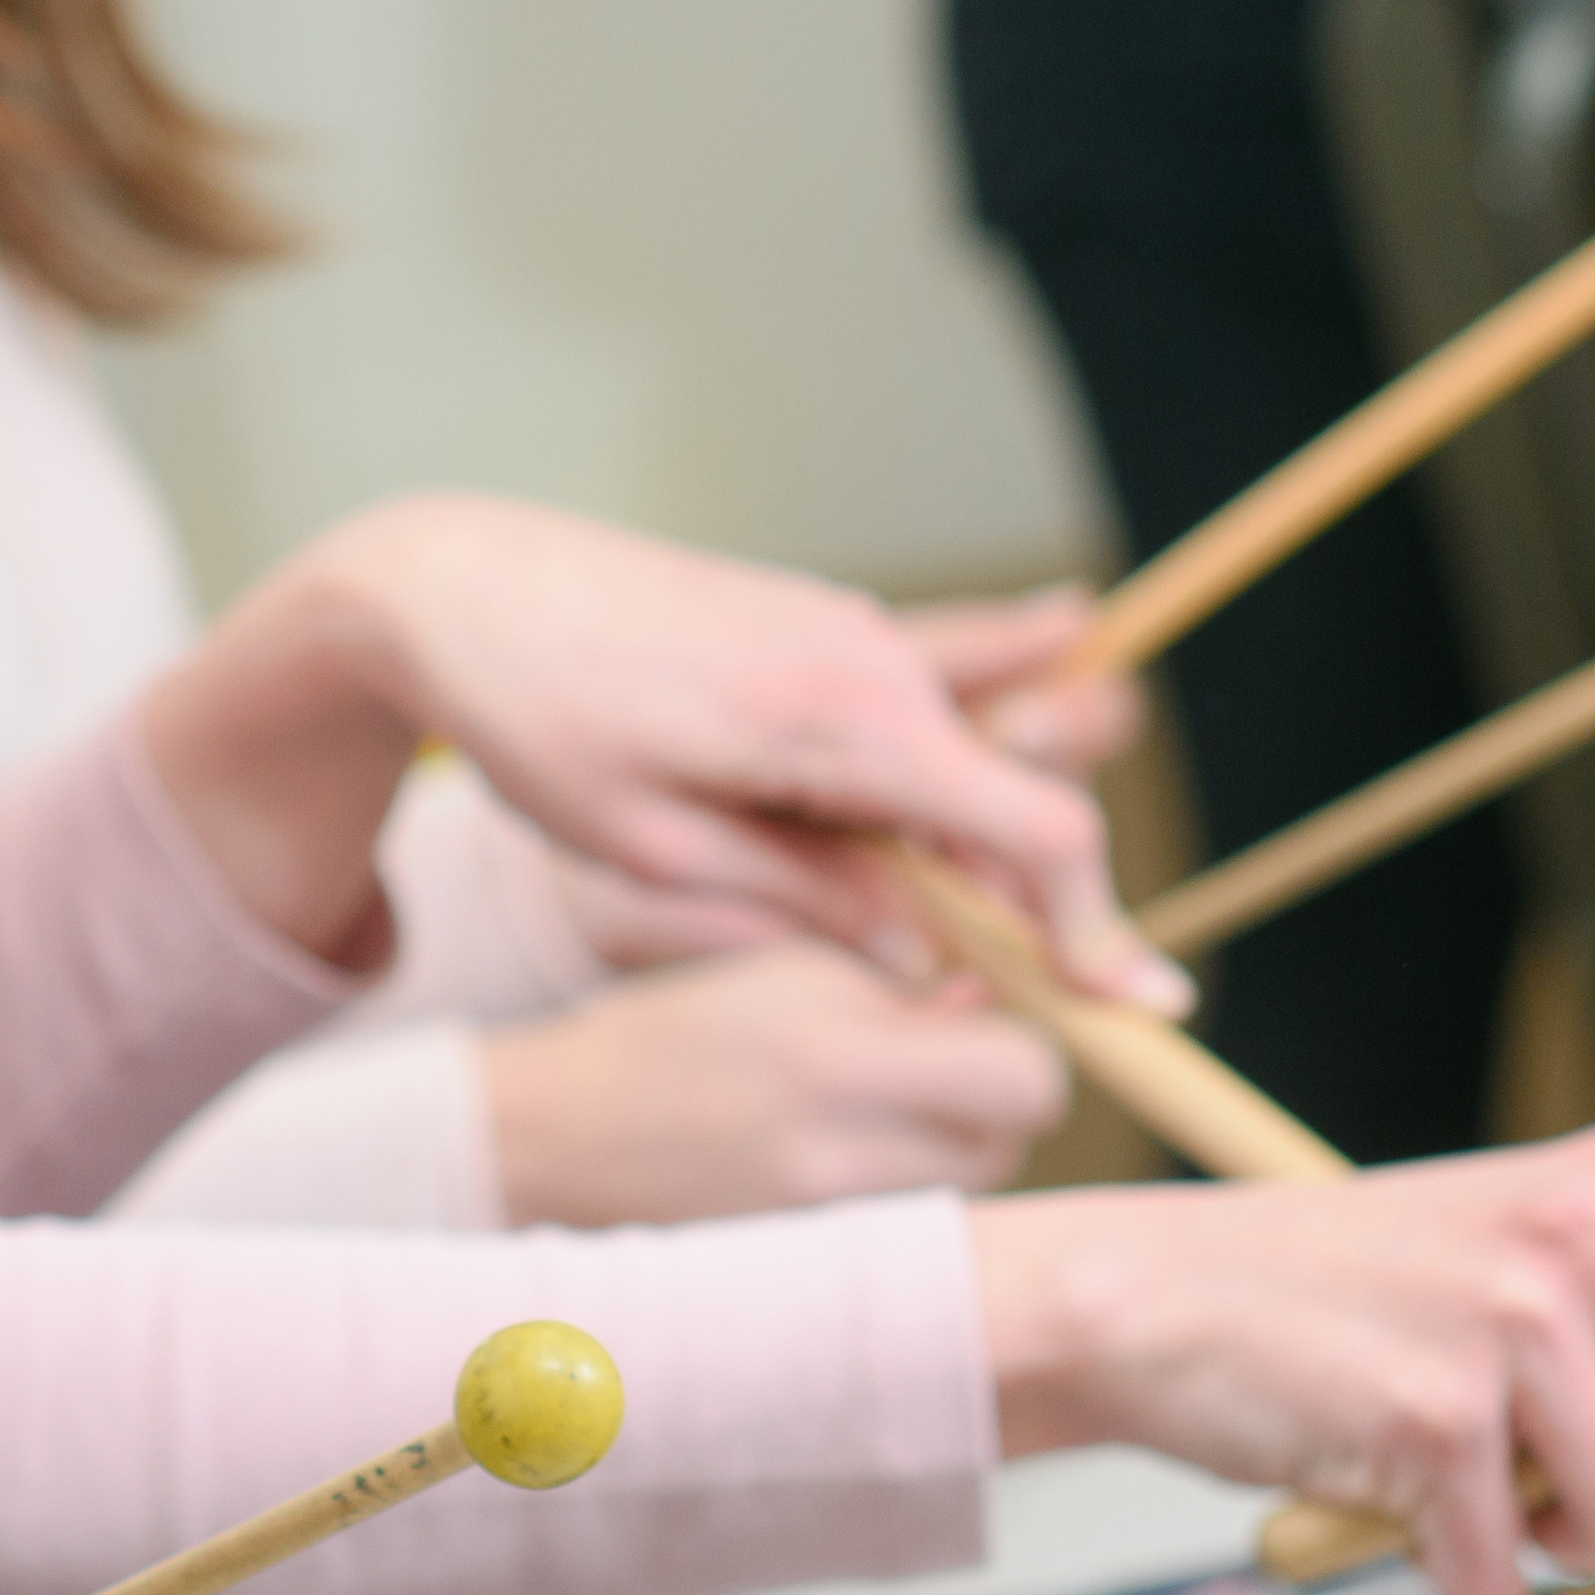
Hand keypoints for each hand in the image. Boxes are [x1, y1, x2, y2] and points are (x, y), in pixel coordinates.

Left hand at [147, 496, 1170, 1007]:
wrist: (461, 585)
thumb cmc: (537, 720)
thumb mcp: (654, 848)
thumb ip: (806, 902)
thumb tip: (933, 961)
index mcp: (844, 720)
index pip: (1033, 829)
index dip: (1094, 925)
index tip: (1132, 1006)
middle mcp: (874, 661)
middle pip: (1010, 805)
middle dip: (1031, 910)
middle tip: (1035, 1009)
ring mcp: (853, 632)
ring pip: (962, 763)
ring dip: (972, 850)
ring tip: (955, 934)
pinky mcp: (823, 625)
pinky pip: (919, 705)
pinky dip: (956, 755)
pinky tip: (1068, 641)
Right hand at [485, 944, 1076, 1224]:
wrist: (555, 1137)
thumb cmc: (670, 1036)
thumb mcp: (787, 977)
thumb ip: (906, 993)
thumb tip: (993, 1009)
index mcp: (839, 1061)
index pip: (1026, 1079)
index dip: (1025, 1048)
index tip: (990, 1027)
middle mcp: (846, 1158)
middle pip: (1010, 1146)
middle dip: (995, 1101)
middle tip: (936, 1066)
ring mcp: (832, 1231)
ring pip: (967, 1192)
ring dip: (952, 1147)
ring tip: (877, 1110)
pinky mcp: (816, 1270)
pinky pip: (909, 1228)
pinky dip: (901, 1192)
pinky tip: (840, 1158)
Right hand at [961, 1080, 1594, 1594]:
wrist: (1165, 1294)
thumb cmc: (1355, 1293)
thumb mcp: (1520, 1249)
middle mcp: (1594, 1230)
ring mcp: (1517, 1322)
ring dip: (1577, 1548)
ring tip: (1490, 1478)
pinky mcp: (1437, 1416)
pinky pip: (1514, 1575)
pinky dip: (1464, 1575)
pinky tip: (1404, 1497)